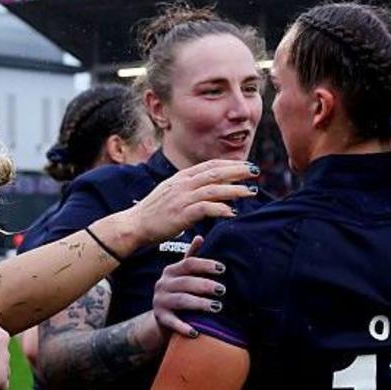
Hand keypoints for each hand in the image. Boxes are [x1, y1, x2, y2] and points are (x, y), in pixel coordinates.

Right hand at [128, 159, 257, 243]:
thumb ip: (189, 188)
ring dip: (235, 190)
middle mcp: (183, 184)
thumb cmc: (154, 212)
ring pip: (214, 189)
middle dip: (238, 172)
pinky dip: (221, 209)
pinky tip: (232, 212)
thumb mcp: (171, 193)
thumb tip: (209, 188)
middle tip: (255, 173)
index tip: (246, 166)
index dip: (230, 164)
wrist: (134, 224)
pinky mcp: (181, 214)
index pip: (210, 165)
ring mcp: (182, 198)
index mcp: (181, 178)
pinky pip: (206, 208)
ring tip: (251, 192)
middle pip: (215, 173)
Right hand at [151, 236, 226, 336]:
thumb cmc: (178, 292)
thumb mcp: (182, 275)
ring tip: (217, 307)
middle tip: (222, 290)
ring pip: (181, 300)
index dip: (206, 265)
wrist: (161, 318)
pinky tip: (196, 332)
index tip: (223, 269)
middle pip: (186, 282)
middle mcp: (162, 284)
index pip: (188, 264)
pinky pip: (172, 322)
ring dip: (199, 304)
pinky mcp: (160, 318)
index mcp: (171, 271)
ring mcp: (160, 301)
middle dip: (205, 285)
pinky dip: (184, 327)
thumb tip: (200, 237)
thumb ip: (191, 258)